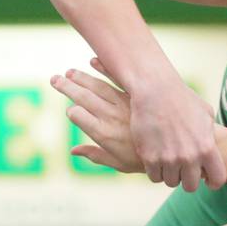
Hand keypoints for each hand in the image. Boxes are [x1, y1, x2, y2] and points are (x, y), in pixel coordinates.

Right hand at [54, 59, 140, 173]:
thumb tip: (73, 151)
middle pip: (83, 97)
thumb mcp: (119, 164)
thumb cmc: (143, 161)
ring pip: (98, 86)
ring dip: (81, 77)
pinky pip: (117, 78)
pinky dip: (105, 68)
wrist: (172, 151)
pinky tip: (93, 61)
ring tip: (69, 72)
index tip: (70, 110)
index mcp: (104, 134)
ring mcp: (124, 104)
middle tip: (54, 79)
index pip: (77, 115)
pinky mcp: (136, 96)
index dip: (71, 111)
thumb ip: (95, 155)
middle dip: (67, 87)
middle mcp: (111, 117)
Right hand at [128, 70, 226, 191]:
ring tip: (168, 161)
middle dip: (187, 179)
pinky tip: (156, 159)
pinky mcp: (149, 157)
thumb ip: (212, 135)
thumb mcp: (206, 114)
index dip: (213, 182)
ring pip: (171, 182)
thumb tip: (217, 148)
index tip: (206, 179)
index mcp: (207, 147)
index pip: (217, 179)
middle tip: (183, 169)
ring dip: (170, 174)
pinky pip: (154, 177)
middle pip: (190, 186)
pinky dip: (155, 171)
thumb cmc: (182, 99)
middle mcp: (189, 156)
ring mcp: (168, 158)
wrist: (154, 89)